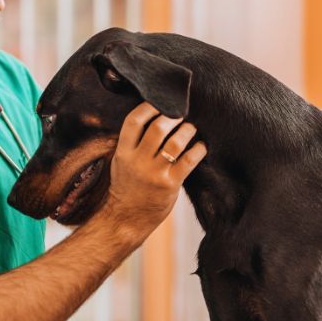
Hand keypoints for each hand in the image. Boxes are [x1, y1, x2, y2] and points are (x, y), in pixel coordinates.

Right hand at [101, 102, 206, 239]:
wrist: (125, 219)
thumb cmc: (126, 186)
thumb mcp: (120, 162)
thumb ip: (132, 142)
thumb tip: (152, 116)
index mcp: (123, 152)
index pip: (133, 121)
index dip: (148, 107)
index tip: (159, 101)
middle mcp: (138, 161)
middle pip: (158, 128)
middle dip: (173, 116)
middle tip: (181, 113)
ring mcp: (154, 174)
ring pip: (175, 143)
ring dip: (187, 130)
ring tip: (191, 128)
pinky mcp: (170, 185)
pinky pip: (189, 161)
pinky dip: (198, 149)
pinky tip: (201, 146)